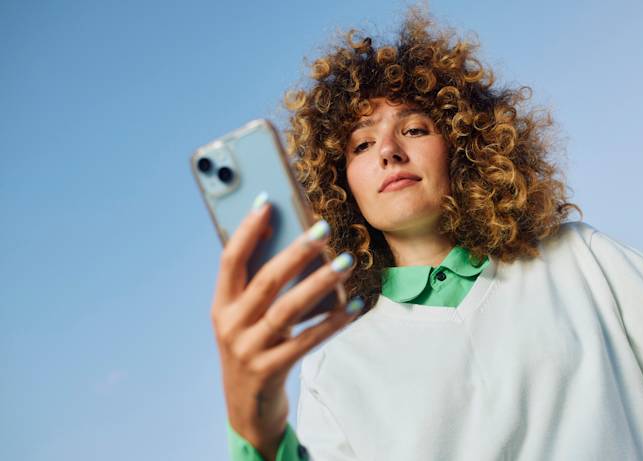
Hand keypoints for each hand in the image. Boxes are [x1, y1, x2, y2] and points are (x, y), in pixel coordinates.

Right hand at [210, 195, 361, 458]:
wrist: (246, 409)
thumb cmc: (252, 350)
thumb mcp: (246, 319)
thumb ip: (259, 287)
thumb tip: (293, 242)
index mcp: (220, 306)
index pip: (230, 260)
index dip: (247, 230)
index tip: (268, 202)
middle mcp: (230, 326)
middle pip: (265, 281)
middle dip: (296, 252)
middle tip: (323, 229)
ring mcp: (249, 350)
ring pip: (288, 309)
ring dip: (320, 282)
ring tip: (345, 262)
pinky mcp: (270, 371)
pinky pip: (308, 340)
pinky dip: (333, 322)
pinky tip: (356, 306)